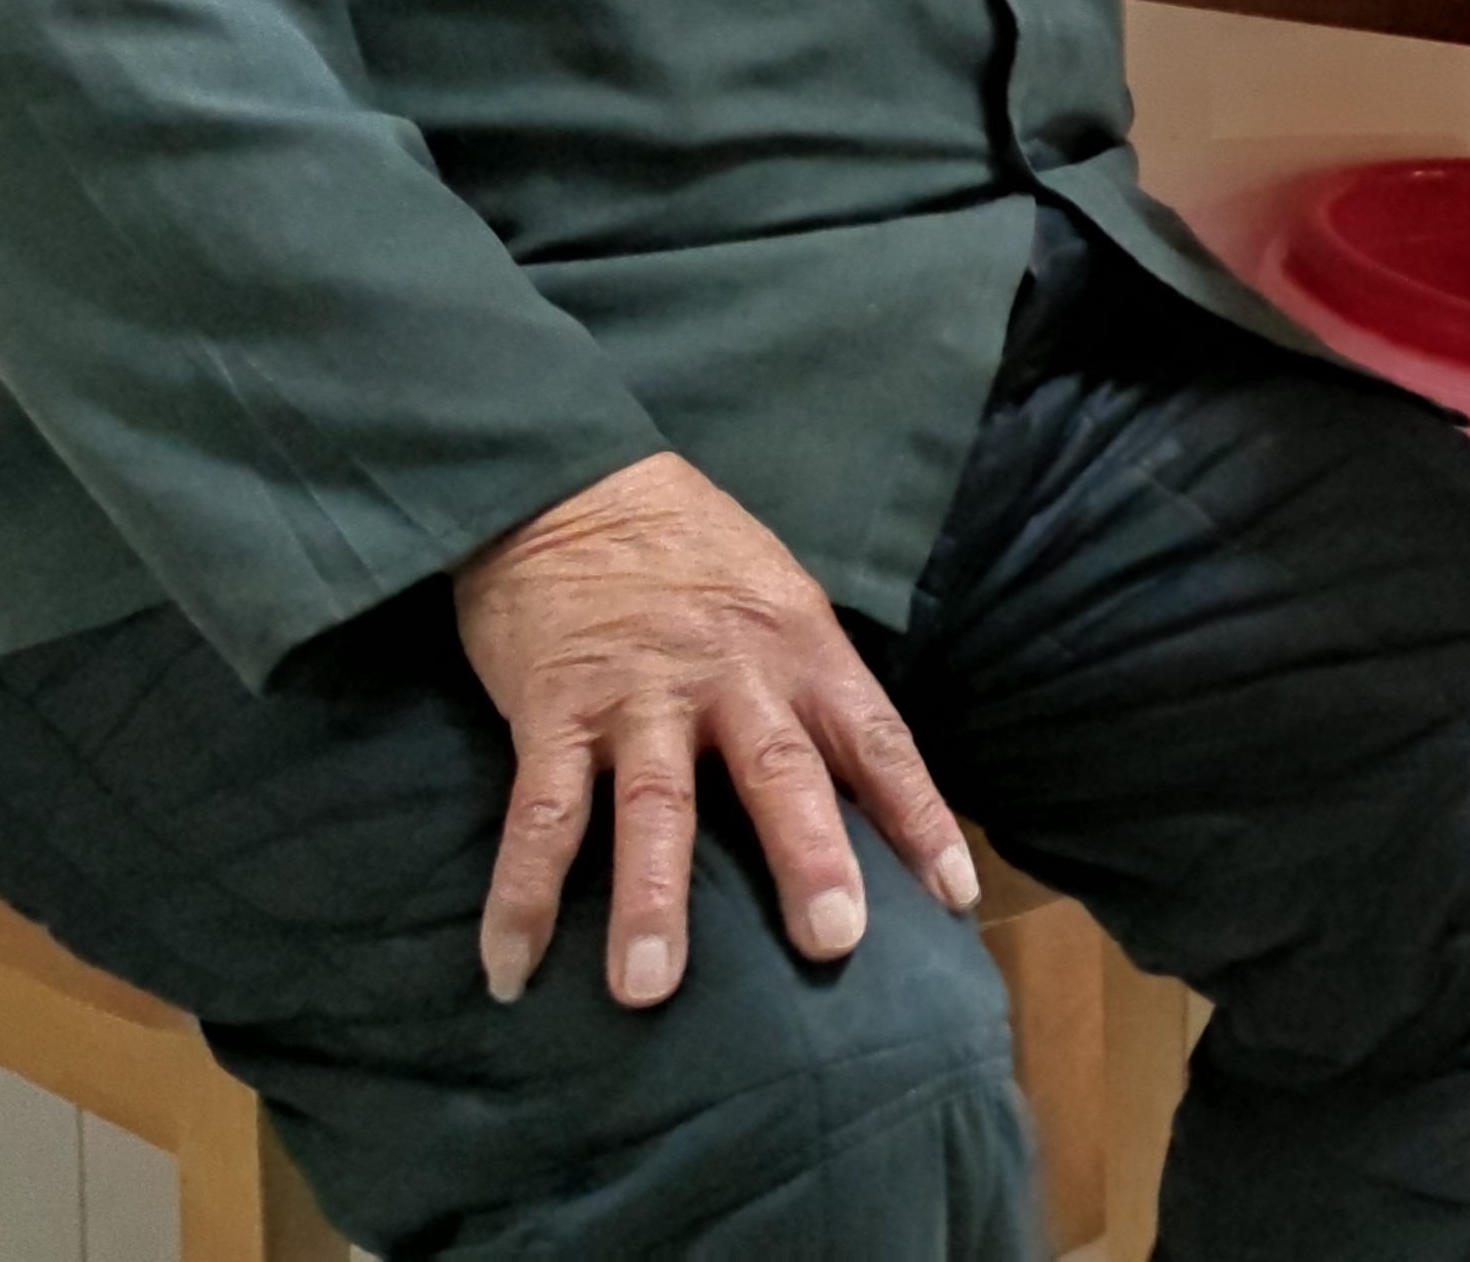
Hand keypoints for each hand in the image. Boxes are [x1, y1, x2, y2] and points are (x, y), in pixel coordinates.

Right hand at [453, 452, 978, 1008]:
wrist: (570, 480)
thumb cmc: (691, 550)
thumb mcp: (780, 596)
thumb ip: (813, 688)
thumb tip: (864, 792)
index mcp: (800, 647)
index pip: (878, 740)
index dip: (920, 818)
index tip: (956, 897)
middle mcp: (730, 673)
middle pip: (779, 771)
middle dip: (807, 856)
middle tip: (831, 941)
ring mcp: (638, 695)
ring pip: (653, 806)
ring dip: (651, 899)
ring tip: (649, 990)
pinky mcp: (552, 709)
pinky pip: (539, 814)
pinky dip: (521, 897)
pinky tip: (513, 970)